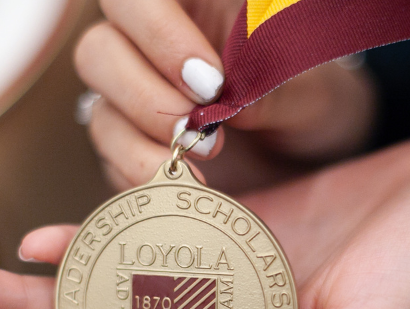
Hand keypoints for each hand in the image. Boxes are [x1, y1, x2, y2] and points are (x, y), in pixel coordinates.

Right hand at [74, 0, 375, 191]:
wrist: (311, 156)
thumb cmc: (310, 100)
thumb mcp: (308, 88)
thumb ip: (270, 86)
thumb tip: (225, 104)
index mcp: (188, 6)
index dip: (157, 32)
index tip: (211, 80)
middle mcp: (146, 49)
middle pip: (98, 51)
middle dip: (146, 94)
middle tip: (201, 126)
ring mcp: (131, 104)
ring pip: (99, 112)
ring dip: (142, 143)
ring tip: (203, 162)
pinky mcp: (130, 156)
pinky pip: (112, 166)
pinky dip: (146, 179)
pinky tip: (189, 188)